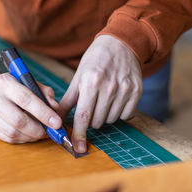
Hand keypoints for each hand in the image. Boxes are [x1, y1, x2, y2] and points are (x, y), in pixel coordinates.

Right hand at [0, 53, 61, 143]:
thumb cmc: (8, 86)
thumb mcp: (25, 80)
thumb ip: (43, 92)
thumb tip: (55, 109)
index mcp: (4, 83)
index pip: (25, 99)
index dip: (43, 112)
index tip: (57, 122)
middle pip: (18, 120)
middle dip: (38, 129)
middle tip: (50, 131)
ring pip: (13, 132)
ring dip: (31, 136)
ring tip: (41, 133)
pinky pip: (7, 138)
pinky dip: (22, 139)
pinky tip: (29, 134)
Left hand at [59, 35, 142, 152]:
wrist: (121, 44)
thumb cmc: (95, 60)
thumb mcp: (78, 76)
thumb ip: (67, 100)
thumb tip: (55, 118)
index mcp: (90, 82)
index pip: (83, 116)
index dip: (79, 134)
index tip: (78, 148)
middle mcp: (109, 87)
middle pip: (97, 121)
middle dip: (90, 119)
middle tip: (90, 105)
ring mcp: (125, 89)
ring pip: (111, 120)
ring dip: (104, 115)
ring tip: (102, 98)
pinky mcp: (136, 91)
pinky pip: (126, 115)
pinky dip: (118, 112)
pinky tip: (115, 99)